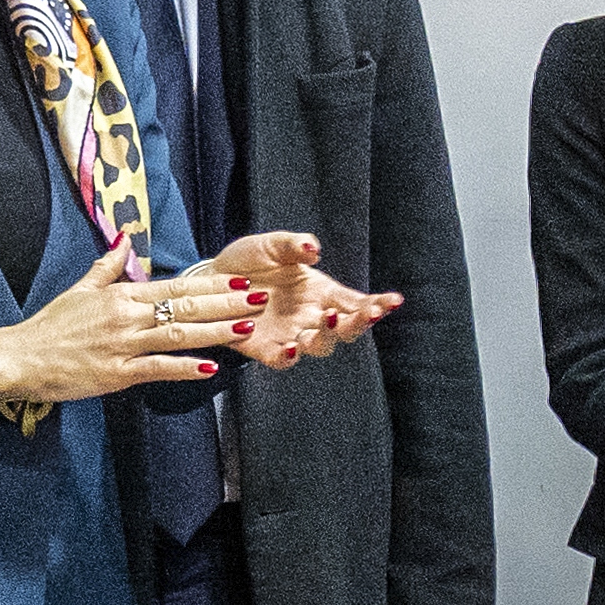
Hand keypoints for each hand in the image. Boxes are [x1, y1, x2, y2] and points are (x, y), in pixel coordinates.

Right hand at [0, 242, 245, 406]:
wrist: (21, 357)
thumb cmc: (51, 327)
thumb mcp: (79, 290)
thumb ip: (107, 267)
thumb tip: (124, 242)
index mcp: (121, 295)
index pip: (175, 286)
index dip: (211, 284)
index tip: (240, 279)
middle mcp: (127, 316)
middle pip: (184, 307)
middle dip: (225, 303)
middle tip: (258, 298)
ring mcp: (123, 344)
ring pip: (177, 335)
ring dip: (215, 332)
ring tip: (246, 327)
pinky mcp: (117, 373)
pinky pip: (157, 369)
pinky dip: (184, 369)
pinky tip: (210, 369)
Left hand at [206, 227, 400, 368]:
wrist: (209, 281)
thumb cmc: (247, 263)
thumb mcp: (272, 245)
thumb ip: (293, 245)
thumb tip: (313, 248)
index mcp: (320, 293)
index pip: (356, 302)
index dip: (377, 304)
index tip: (394, 301)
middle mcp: (311, 317)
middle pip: (344, 330)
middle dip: (359, 323)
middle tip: (367, 313)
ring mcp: (290, 335)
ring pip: (319, 347)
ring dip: (327, 337)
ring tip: (327, 321)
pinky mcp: (265, 348)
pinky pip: (282, 360)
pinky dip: (288, 357)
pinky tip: (291, 348)